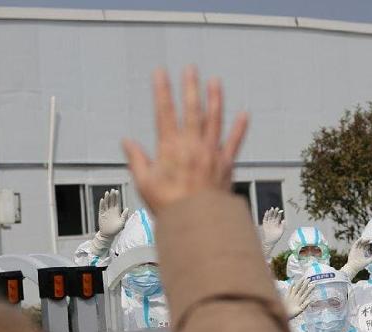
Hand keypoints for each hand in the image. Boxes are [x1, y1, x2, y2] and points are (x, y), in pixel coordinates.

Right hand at [97, 189, 129, 237]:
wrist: (108, 234)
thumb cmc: (116, 229)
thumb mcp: (122, 222)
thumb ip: (124, 215)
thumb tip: (127, 208)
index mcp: (117, 211)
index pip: (116, 202)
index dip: (116, 196)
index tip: (117, 191)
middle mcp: (111, 210)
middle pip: (111, 201)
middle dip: (112, 195)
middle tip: (112, 190)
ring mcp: (106, 212)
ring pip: (106, 203)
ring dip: (107, 198)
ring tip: (107, 193)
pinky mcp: (101, 214)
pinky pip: (101, 208)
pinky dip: (102, 204)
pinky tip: (102, 200)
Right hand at [123, 66, 248, 215]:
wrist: (198, 222)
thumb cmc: (170, 206)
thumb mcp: (144, 183)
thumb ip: (137, 159)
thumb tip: (127, 142)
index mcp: (170, 148)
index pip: (164, 112)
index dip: (162, 91)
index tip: (160, 73)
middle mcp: (192, 145)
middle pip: (191, 110)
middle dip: (190, 87)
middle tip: (190, 69)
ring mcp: (211, 153)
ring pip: (214, 120)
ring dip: (215, 99)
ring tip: (215, 82)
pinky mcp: (226, 164)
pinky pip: (234, 142)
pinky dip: (240, 128)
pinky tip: (244, 115)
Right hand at [261, 207, 284, 248]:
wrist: (270, 241)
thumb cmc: (276, 237)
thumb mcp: (281, 231)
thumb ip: (282, 226)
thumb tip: (284, 220)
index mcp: (277, 223)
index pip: (278, 217)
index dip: (279, 214)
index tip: (281, 211)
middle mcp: (273, 222)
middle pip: (274, 216)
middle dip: (275, 212)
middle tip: (276, 208)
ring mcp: (268, 223)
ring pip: (269, 216)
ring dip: (270, 213)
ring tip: (271, 209)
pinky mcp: (264, 224)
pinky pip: (265, 219)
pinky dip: (266, 215)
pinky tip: (267, 212)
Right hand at [283, 277, 311, 318]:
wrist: (283, 316)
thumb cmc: (291, 315)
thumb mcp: (299, 310)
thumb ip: (305, 305)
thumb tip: (310, 299)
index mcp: (300, 301)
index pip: (305, 293)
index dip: (309, 289)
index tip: (313, 284)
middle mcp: (297, 298)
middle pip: (301, 290)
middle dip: (305, 284)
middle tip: (309, 278)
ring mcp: (292, 297)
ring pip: (297, 289)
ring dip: (300, 284)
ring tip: (303, 279)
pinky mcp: (287, 297)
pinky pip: (289, 291)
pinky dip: (291, 287)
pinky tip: (293, 282)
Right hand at [341, 238, 371, 278]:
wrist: (353, 268)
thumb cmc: (360, 266)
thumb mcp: (368, 261)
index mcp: (363, 252)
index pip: (367, 246)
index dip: (370, 244)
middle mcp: (360, 250)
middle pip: (364, 244)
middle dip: (368, 241)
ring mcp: (356, 249)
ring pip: (360, 243)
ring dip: (364, 240)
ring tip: (368, 238)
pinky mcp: (353, 249)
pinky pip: (356, 244)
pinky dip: (358, 241)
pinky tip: (361, 238)